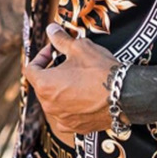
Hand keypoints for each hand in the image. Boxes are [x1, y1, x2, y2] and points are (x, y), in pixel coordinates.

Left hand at [23, 23, 119, 146]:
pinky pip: (67, 115)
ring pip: (55, 101)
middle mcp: (49, 105)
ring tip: (79, 80)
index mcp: (44, 85)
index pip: (30, 69)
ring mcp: (62, 119)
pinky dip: (72, 106)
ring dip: (62, 90)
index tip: (53, 50)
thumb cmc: (100, 70)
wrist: (126, 96)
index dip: (40, 57)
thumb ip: (61, 39)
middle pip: (42, 86)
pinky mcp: (76, 128)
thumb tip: (51, 29)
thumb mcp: (80, 47)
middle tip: (68, 63)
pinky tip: (86, 97)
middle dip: (52, 73)